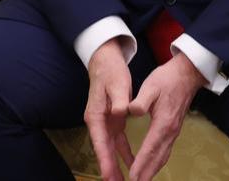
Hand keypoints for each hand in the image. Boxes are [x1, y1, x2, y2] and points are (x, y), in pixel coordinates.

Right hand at [85, 38, 134, 180]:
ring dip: (116, 165)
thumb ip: (120, 100)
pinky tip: (132, 163)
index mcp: (96, 115)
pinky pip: (118, 141)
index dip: (105, 161)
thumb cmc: (110, 71)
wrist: (105, 59)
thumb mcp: (117, 84)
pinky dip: (124, 153)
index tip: (108, 177)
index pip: (100, 143)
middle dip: (110, 169)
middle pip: (103, 150)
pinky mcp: (112, 120)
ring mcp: (104, 122)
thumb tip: (122, 114)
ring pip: (110, 148)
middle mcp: (97, 121)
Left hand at [125, 52, 206, 180]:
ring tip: (142, 180)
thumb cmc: (167, 79)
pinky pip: (165, 150)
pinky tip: (152, 165)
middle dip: (147, 173)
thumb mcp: (151, 86)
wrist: (187, 75)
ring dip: (153, 169)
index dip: (142, 163)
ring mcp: (174, 132)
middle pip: (158, 157)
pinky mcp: (174, 129)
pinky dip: (158, 161)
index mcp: (163, 122)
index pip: (150, 148)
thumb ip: (141, 100)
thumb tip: (131, 111)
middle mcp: (170, 131)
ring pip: (163, 156)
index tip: (133, 175)